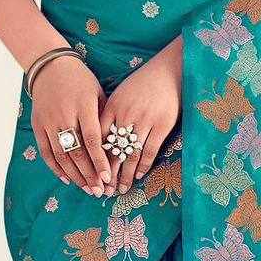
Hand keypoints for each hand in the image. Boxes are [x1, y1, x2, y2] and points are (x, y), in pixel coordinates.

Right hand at [29, 55, 113, 194]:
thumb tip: (115, 144)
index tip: (108, 177)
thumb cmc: (80, 79)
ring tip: (87, 189)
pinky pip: (46, 152)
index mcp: (83, 106)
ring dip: (75, 176)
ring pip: (62, 156)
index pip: (93, 139)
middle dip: (89, 175)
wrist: (50, 67)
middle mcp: (65, 116)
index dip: (100, 160)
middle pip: (77, 152)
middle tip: (100, 191)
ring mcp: (49, 122)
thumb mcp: (97, 92)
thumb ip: (104, 117)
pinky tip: (67, 179)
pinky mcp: (38, 126)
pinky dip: (56, 168)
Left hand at [99, 36, 181, 196]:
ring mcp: (145, 120)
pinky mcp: (162, 124)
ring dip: (124, 175)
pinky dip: (143, 165)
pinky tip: (138, 176)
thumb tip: (97, 139)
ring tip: (120, 189)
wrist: (169, 69)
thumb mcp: (121, 94)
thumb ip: (109, 114)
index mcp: (113, 106)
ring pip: (131, 154)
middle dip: (107, 173)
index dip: (94, 160)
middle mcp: (126, 114)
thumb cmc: (143, 83)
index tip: (90, 176)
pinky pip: (149, 150)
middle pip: (113, 150)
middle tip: (102, 191)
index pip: (98, 138)